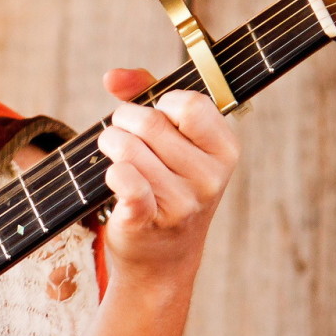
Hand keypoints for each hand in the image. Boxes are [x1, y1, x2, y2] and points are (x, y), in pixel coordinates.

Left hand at [94, 67, 239, 295]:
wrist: (162, 258)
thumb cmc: (166, 184)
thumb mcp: (173, 139)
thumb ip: (145, 92)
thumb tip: (113, 77)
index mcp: (225, 150)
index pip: (189, 104)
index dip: (161, 104)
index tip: (157, 119)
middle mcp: (210, 177)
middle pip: (150, 122)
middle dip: (124, 122)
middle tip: (122, 136)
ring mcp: (183, 202)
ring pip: (127, 148)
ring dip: (111, 146)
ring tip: (118, 160)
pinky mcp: (149, 220)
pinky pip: (123, 179)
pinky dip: (112, 174)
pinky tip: (117, 182)